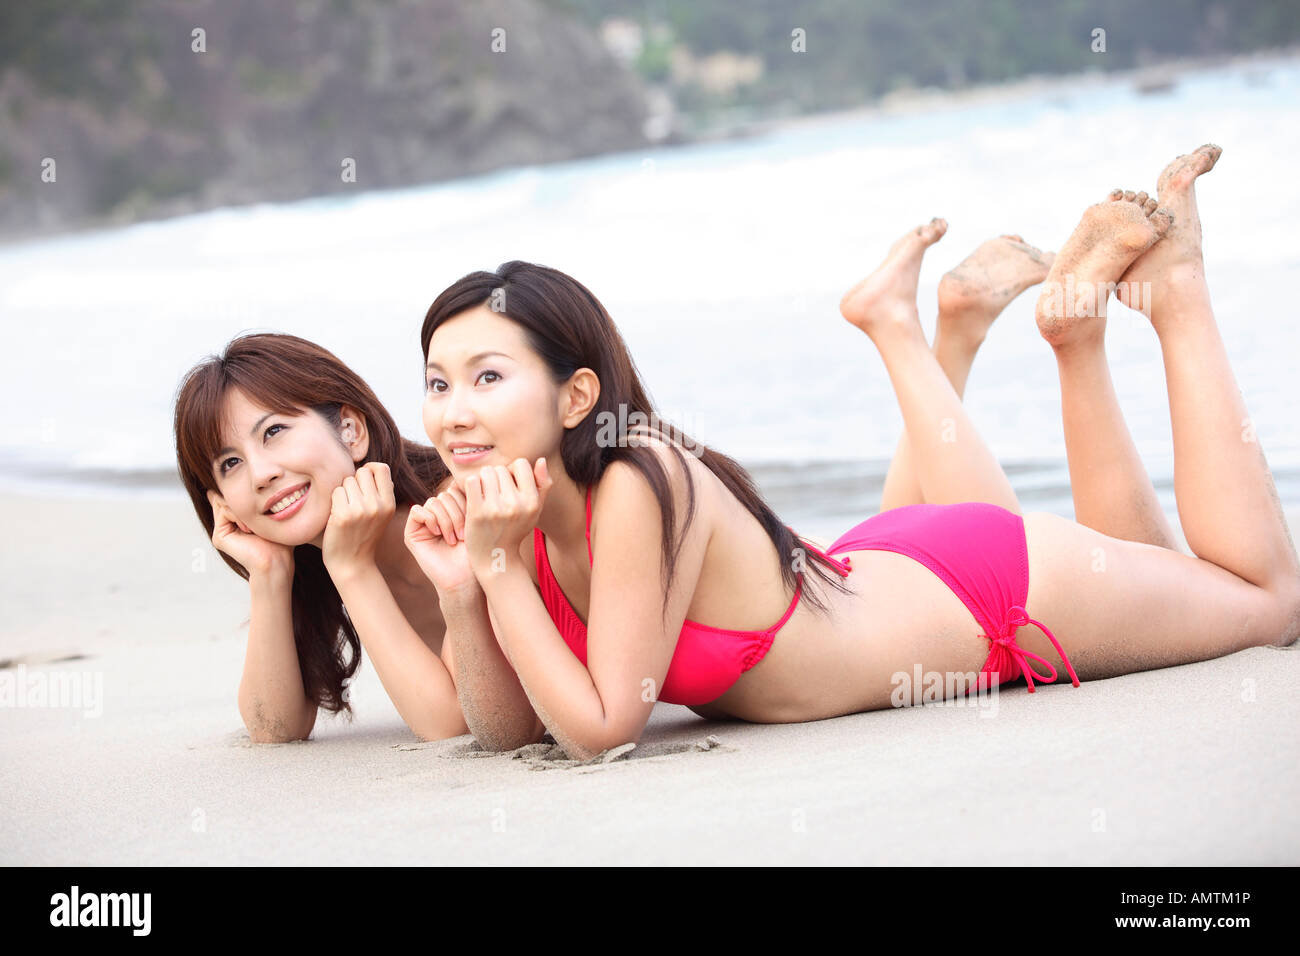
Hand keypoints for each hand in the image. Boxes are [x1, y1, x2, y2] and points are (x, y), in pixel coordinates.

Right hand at [207, 490, 293, 577]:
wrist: (276, 562)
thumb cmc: (279, 541)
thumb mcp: (271, 515)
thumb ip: (261, 502)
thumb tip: (251, 487)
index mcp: (237, 520)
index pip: (233, 496)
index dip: (241, 493)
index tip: (255, 501)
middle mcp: (227, 525)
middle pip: (227, 496)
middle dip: (243, 501)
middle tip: (256, 519)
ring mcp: (222, 531)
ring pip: (226, 501)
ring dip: (244, 510)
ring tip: (253, 527)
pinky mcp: (219, 537)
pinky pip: (225, 511)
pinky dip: (239, 516)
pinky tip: (248, 530)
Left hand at [322, 462, 395, 578]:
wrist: (351, 563)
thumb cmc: (363, 535)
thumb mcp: (382, 515)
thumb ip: (380, 493)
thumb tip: (372, 469)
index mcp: (389, 504)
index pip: (381, 468)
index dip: (370, 468)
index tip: (363, 479)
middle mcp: (377, 505)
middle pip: (362, 472)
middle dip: (354, 481)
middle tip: (352, 499)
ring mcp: (360, 510)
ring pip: (346, 481)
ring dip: (342, 492)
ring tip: (345, 509)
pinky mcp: (342, 515)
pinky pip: (335, 492)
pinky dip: (333, 501)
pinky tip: (336, 515)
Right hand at [404, 485, 478, 597]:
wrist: (464, 579)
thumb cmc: (474, 554)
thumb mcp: (476, 522)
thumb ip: (470, 500)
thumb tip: (465, 478)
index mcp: (454, 511)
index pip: (457, 490)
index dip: (466, 502)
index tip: (475, 521)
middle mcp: (439, 515)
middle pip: (445, 494)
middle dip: (457, 513)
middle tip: (463, 534)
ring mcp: (425, 523)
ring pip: (434, 502)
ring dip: (446, 520)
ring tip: (454, 539)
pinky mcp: (412, 533)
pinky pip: (418, 510)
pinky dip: (430, 519)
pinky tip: (438, 534)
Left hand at [462, 458, 552, 578]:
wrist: (496, 557)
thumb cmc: (515, 529)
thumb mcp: (535, 510)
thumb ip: (543, 484)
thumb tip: (540, 459)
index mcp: (532, 501)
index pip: (521, 464)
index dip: (513, 471)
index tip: (509, 485)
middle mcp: (516, 504)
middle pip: (500, 468)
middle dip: (496, 477)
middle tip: (495, 494)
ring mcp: (495, 509)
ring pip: (486, 473)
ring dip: (483, 481)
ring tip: (485, 495)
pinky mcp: (477, 512)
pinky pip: (472, 481)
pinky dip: (471, 486)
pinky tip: (474, 496)